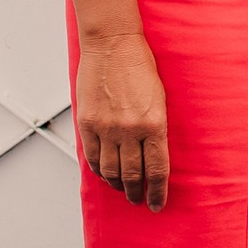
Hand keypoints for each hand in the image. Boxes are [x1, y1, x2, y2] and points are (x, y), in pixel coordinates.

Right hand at [76, 31, 169, 210]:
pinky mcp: (87, 123)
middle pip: (133, 175)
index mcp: (154, 123)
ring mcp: (106, 128)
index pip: (157, 169)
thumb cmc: (140, 66)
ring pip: (110, 171)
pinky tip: (105, 174)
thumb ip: (155, 127)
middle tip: (139, 200)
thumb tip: (153, 153)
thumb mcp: (160, 98)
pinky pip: (92, 156)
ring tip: (123, 189)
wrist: (113, 45)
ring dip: (117, 184)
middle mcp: (130, 129)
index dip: (157, 191)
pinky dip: (98, 170)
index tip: (157, 203)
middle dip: (137, 192)